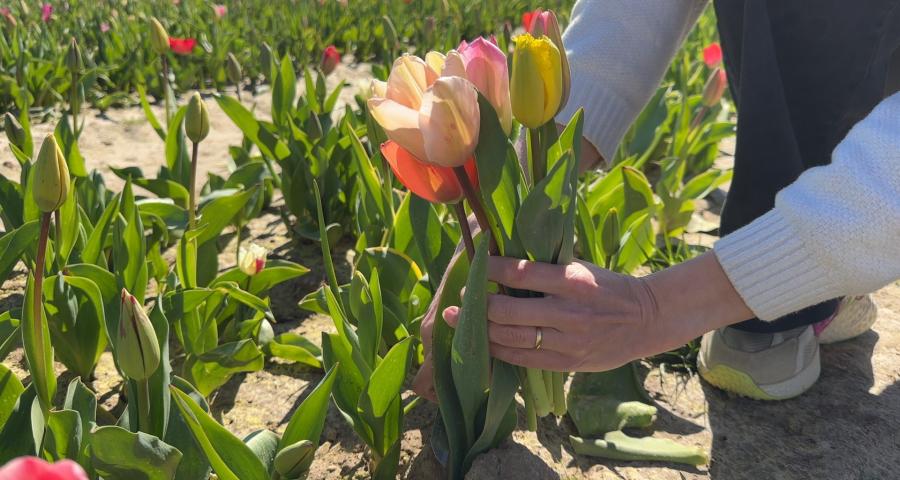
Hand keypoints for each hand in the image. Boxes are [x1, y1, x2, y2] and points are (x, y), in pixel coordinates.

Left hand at [441, 252, 753, 371]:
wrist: (648, 319)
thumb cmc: (609, 287)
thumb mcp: (582, 268)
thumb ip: (547, 269)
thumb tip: (501, 261)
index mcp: (572, 281)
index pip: (520, 273)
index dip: (489, 270)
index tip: (473, 264)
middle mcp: (568, 312)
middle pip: (507, 311)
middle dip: (477, 306)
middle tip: (460, 299)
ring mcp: (568, 341)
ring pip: (510, 338)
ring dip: (480, 330)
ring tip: (461, 321)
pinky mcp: (568, 363)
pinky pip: (522, 360)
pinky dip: (498, 351)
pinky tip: (483, 343)